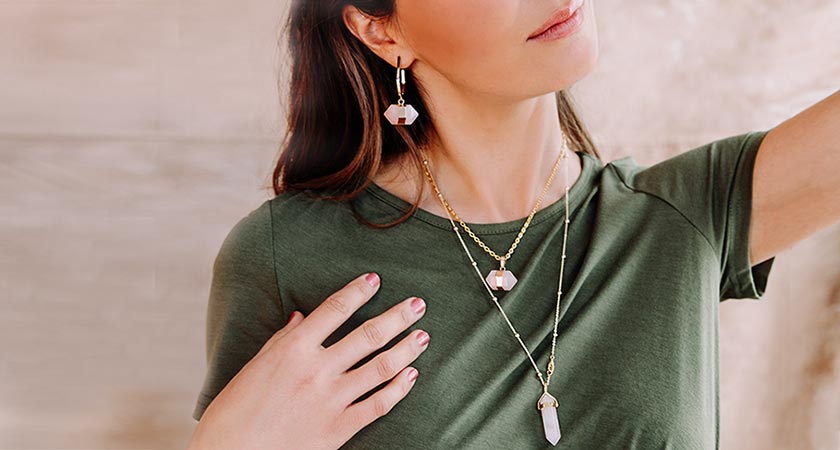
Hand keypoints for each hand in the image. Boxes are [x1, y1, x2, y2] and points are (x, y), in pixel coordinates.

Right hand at [186, 272, 429, 449]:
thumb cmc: (236, 409)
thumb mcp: (255, 365)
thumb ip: (283, 339)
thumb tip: (303, 317)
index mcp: (293, 349)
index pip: (334, 310)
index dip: (358, 291)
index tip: (376, 279)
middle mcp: (316, 370)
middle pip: (368, 336)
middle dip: (397, 317)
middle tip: (418, 304)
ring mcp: (331, 400)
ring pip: (381, 368)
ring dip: (406, 349)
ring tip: (423, 336)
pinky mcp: (339, 428)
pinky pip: (378, 405)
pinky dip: (398, 389)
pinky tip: (411, 375)